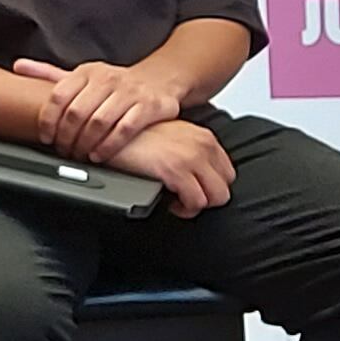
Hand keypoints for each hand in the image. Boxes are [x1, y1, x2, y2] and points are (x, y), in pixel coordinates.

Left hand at [13, 55, 186, 162]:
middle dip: (66, 137)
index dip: (48, 120)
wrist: (159, 79)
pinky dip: (109, 146)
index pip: (59, 95)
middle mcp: (108, 78)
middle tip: (63, 151)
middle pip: (77, 112)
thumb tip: (18, 66)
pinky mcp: (150, 105)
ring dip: (85, 144)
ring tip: (80, 155)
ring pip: (100, 121)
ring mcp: (130, 91)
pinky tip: (99, 154)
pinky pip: (125, 129)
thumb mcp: (82, 76)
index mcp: (87, 72)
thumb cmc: (113, 84)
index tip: (45, 137)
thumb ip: (50, 74)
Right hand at [116, 117, 234, 213]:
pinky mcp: (176, 170)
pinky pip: (196, 202)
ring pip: (216, 197)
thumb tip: (193, 173)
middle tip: (186, 199)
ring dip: (197, 205)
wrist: (112, 131)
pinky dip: (185, 209)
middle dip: (207, 198)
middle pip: (225, 186)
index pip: (227, 172)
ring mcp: (192, 157)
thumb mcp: (171, 137)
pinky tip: (170, 203)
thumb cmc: (134, 136)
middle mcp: (203, 145)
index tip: (194, 190)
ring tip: (177, 203)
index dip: (211, 187)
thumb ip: (188, 151)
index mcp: (204, 137)